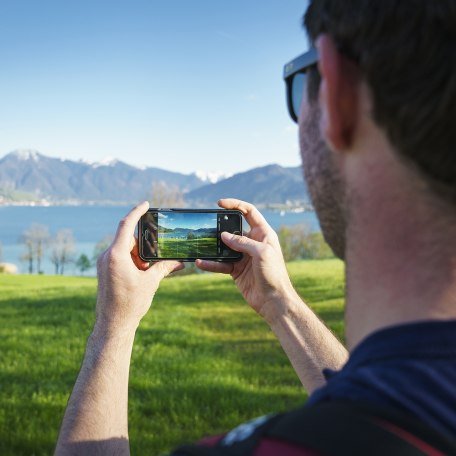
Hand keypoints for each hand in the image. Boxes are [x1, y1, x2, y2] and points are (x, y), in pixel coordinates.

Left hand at [95, 201, 183, 331]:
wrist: (113, 324)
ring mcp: (104, 264)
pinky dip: (132, 261)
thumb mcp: (150, 282)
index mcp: (116, 255)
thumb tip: (179, 262)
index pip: (126, 225)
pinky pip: (119, 258)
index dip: (136, 212)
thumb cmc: (130, 304)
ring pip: (125, 250)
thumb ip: (164, 268)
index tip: (145, 204)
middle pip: (128, 239)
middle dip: (144, 245)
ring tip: (149, 271)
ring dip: (139, 256)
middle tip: (157, 255)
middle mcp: (107, 256)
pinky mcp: (104, 271)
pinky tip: (142, 273)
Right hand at [196, 199, 295, 323]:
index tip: (220, 203)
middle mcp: (253, 243)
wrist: (274, 300)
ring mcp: (243, 256)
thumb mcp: (261, 252)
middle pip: (233, 229)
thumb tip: (224, 235)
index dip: (235, 205)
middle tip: (207, 226)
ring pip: (224, 247)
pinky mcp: (236, 270)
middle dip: (220, 227)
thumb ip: (242, 241)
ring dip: (213, 246)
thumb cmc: (274, 274)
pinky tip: (201, 263)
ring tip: (200, 244)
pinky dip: (211, 263)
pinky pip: (221, 263)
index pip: (249, 212)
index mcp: (263, 234)